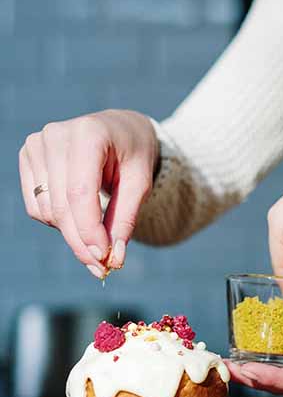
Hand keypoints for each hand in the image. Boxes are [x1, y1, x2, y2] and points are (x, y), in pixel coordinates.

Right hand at [19, 110, 157, 276]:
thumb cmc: (133, 154)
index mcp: (88, 133)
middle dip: (81, 241)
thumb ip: (125, 219)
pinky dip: (57, 220)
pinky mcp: (27, 157)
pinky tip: (78, 214)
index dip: (89, 230)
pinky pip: (36, 206)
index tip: (103, 259)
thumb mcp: (140, 183)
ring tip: (97, 233)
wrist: (120, 130)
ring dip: (71, 232)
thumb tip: (113, 258)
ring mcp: (37, 145)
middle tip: (102, 266)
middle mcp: (56, 135)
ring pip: (47, 210)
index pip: (79, 192)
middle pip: (61, 205)